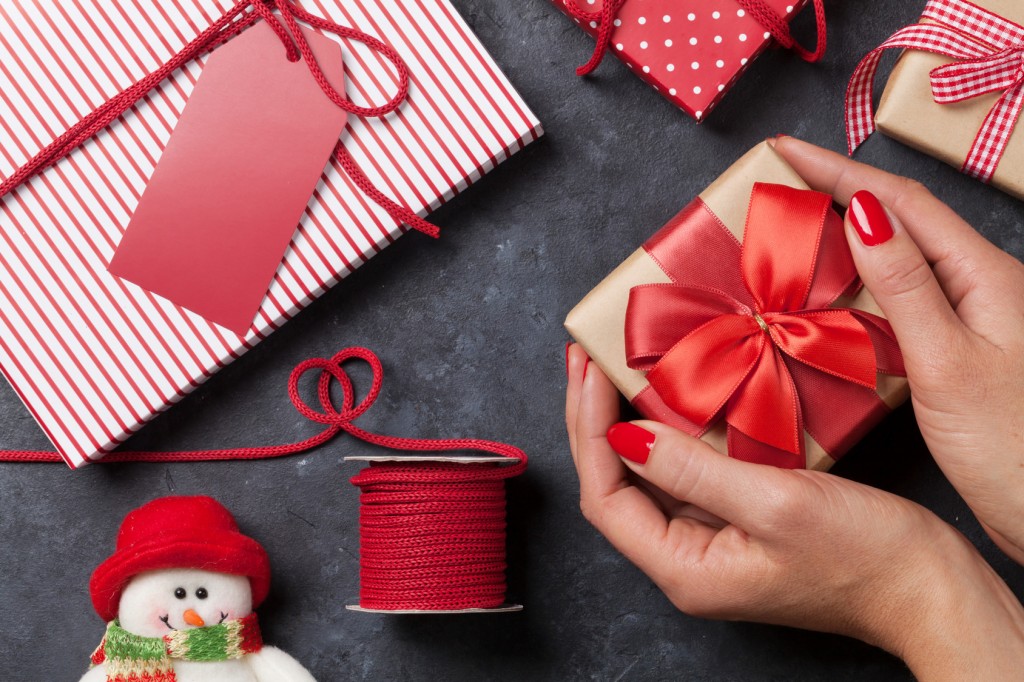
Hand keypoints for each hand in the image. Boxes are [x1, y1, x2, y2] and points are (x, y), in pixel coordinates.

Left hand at [566, 344, 1023, 679]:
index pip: (605, 497)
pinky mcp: (736, 524)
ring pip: (648, 477)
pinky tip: (667, 397)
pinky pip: (686, 474)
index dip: (589, 432)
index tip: (587, 374)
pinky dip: (669, 433)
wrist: (928, 588)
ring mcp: (710, 542)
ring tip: (608, 368)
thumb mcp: (775, 504)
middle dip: (593, 421)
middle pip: (616, 486)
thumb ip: (695, 471)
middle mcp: (686, 560)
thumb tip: (624, 437)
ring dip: (625, 422)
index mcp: (684, 568)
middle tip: (583, 360)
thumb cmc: (865, 556)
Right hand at [773, 137, 1023, 564]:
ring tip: (790, 235)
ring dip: (842, 240)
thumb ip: (904, 286)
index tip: (783, 151)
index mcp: (983, 275)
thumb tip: (860, 213)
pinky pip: (898, 302)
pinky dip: (855, 290)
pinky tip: (827, 302)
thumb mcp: (948, 360)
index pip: (899, 201)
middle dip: (836, 193)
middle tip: (777, 189)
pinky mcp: (956, 353)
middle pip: (898, 220)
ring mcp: (969, 320)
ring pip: (897, 260)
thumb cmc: (1012, 447)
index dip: (838, 169)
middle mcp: (978, 287)